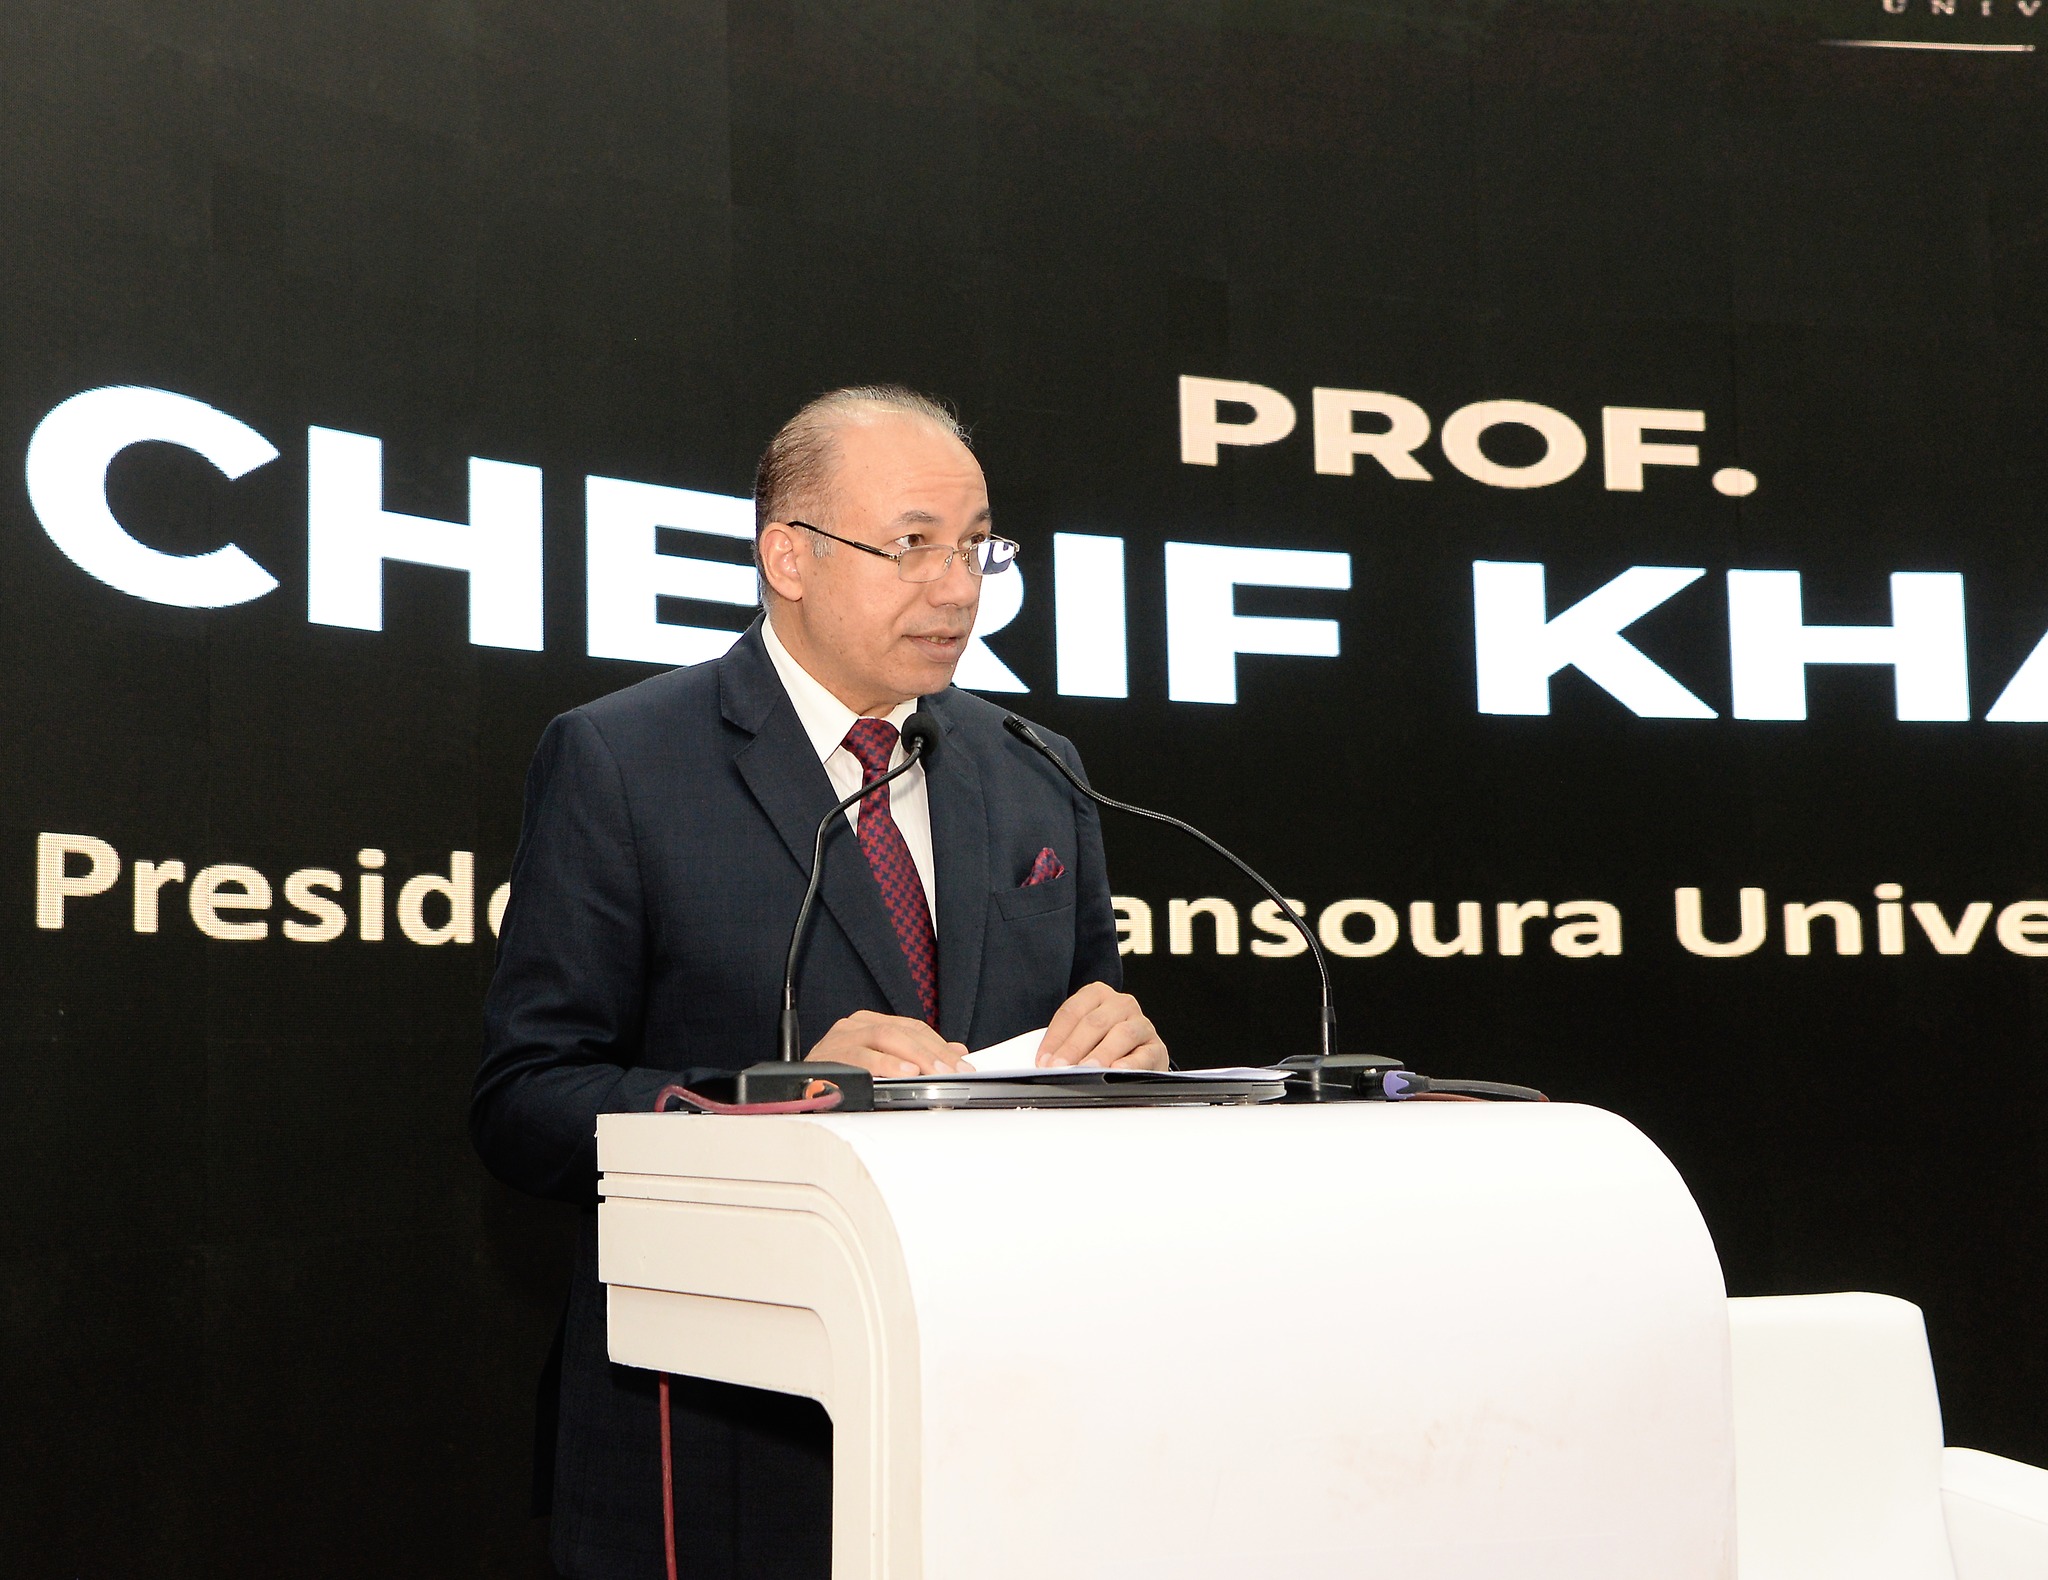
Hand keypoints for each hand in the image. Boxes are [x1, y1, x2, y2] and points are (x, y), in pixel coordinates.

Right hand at [807, 1010, 970, 1076]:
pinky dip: (884, 1065)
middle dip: (933, 1052)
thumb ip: (917, 1057)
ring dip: (914, 1056)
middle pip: (902, 1031)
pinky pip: (858, 1057)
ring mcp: (839, 1038)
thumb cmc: (839, 1083)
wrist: (793, 1095)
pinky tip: (903, 1073)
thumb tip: (956, 1051)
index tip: (963, 1064)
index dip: (940, 1045)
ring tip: (934, 1071)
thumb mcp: (884, 1067)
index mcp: (869, 1024)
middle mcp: (854, 1026)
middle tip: (955, 1071)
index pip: (913, 1028)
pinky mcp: (827, 1057)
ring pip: (884, 1037)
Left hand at [1036, 981, 1167, 1069]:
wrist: (1139, 1056)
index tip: (1043, 1060)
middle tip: (1060, 1067)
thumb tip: (1047, 1063)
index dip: (1055, 1037)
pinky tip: (1117, 1070)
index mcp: (1097, 994)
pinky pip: (1144, 1054)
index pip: (1071, 1012)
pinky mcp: (1156, 1047)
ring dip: (1102, 1053)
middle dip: (1073, 1047)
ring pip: (1121, 1034)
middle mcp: (1121, 1004)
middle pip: (1094, 1023)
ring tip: (1087, 1069)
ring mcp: (1141, 1024)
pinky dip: (1130, 1063)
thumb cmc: (1103, 1044)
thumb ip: (1066, 1044)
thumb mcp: (1083, 1037)